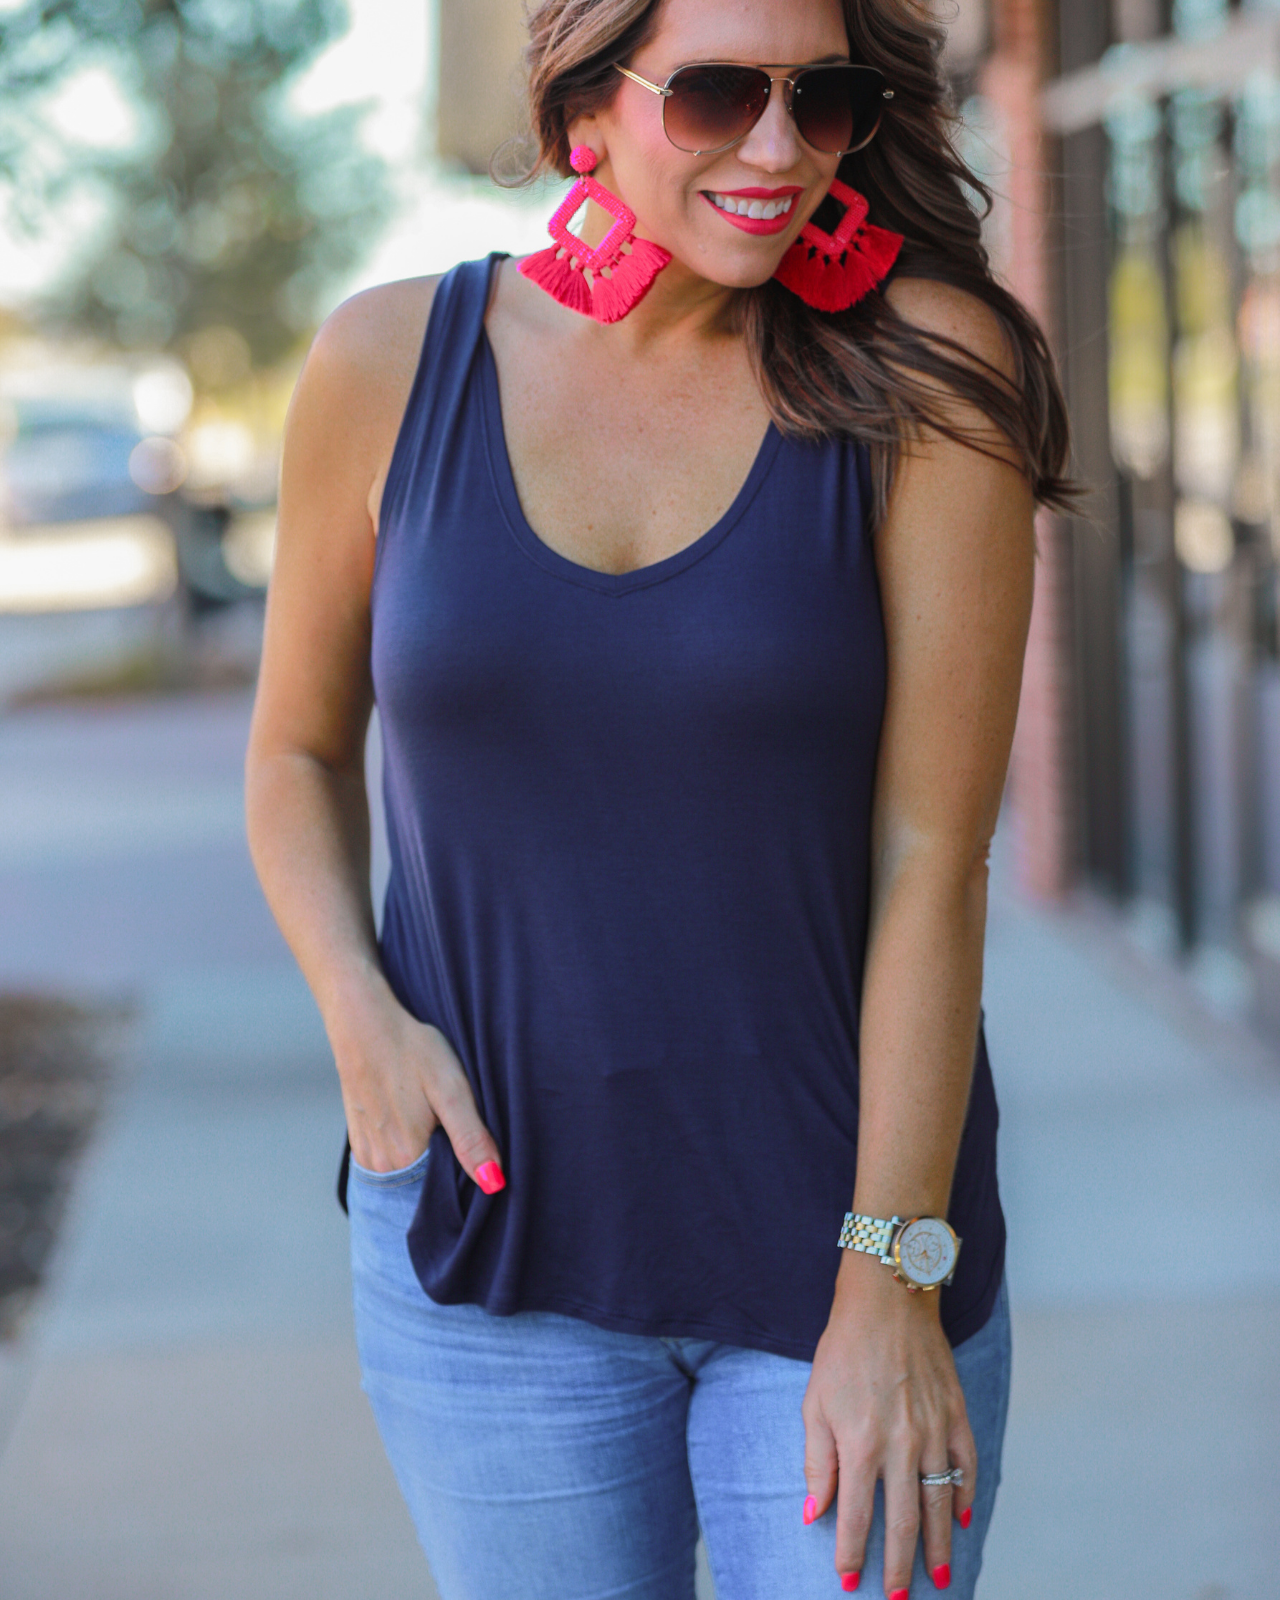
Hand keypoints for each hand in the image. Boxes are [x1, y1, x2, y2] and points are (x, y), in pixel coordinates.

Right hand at [330, 976, 504, 1190]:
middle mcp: (382, 1165)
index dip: (468, 1175)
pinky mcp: (359, 1142)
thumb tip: (494, 1183)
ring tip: (438, 1124)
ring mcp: (367, 1155)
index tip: (478, 1148)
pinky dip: (409, 1153)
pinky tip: (418, 1123)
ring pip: (409, 1176)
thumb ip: (471, 1139)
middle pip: (426, 1186)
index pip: (448, 1191)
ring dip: (429, 1162)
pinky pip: (392, 1163)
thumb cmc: (411, 1049)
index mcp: (406, 1157)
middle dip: (449, 1170)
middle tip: (458, 1128)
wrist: (363, 1023)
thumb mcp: (451, 1088)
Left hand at [802, 1252, 975, 1595]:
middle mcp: (900, 1442)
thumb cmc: (842, 1349)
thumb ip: (816, 1462)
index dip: (851, 1553)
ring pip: (939, 1502)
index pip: (855, 1515)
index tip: (847, 1581)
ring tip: (938, 1577)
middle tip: (898, 1598)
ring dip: (938, 1545)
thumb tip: (813, 1514)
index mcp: (860, 1442)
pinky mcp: (956, 1412)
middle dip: (900, 1565)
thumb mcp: (814, 1403)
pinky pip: (966, 1465)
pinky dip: (965, 1496)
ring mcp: (933, 1429)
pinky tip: (961, 1519)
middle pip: (903, 1521)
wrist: (887, 1298)